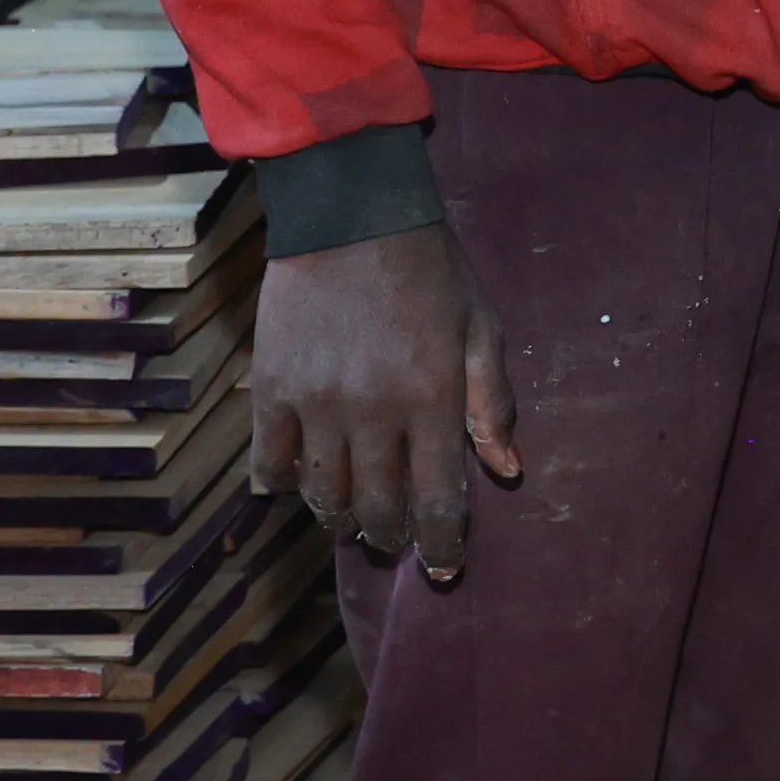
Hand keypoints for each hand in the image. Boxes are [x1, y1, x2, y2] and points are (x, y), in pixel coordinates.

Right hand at [245, 224, 519, 583]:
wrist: (351, 212)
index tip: (443, 568)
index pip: (439, 498)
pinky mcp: (271, 388)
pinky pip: (270, 460)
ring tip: (351, 517)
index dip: (441, 543)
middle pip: (378, 506)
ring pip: (324, 493)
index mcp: (434, 398)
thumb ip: (493, 404)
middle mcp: (374, 411)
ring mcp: (317, 403)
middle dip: (390, 536)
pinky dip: (282, 483)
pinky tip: (294, 488)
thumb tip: (508, 470)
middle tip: (395, 541)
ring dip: (340, 516)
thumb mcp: (481, 328)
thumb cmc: (429, 269)